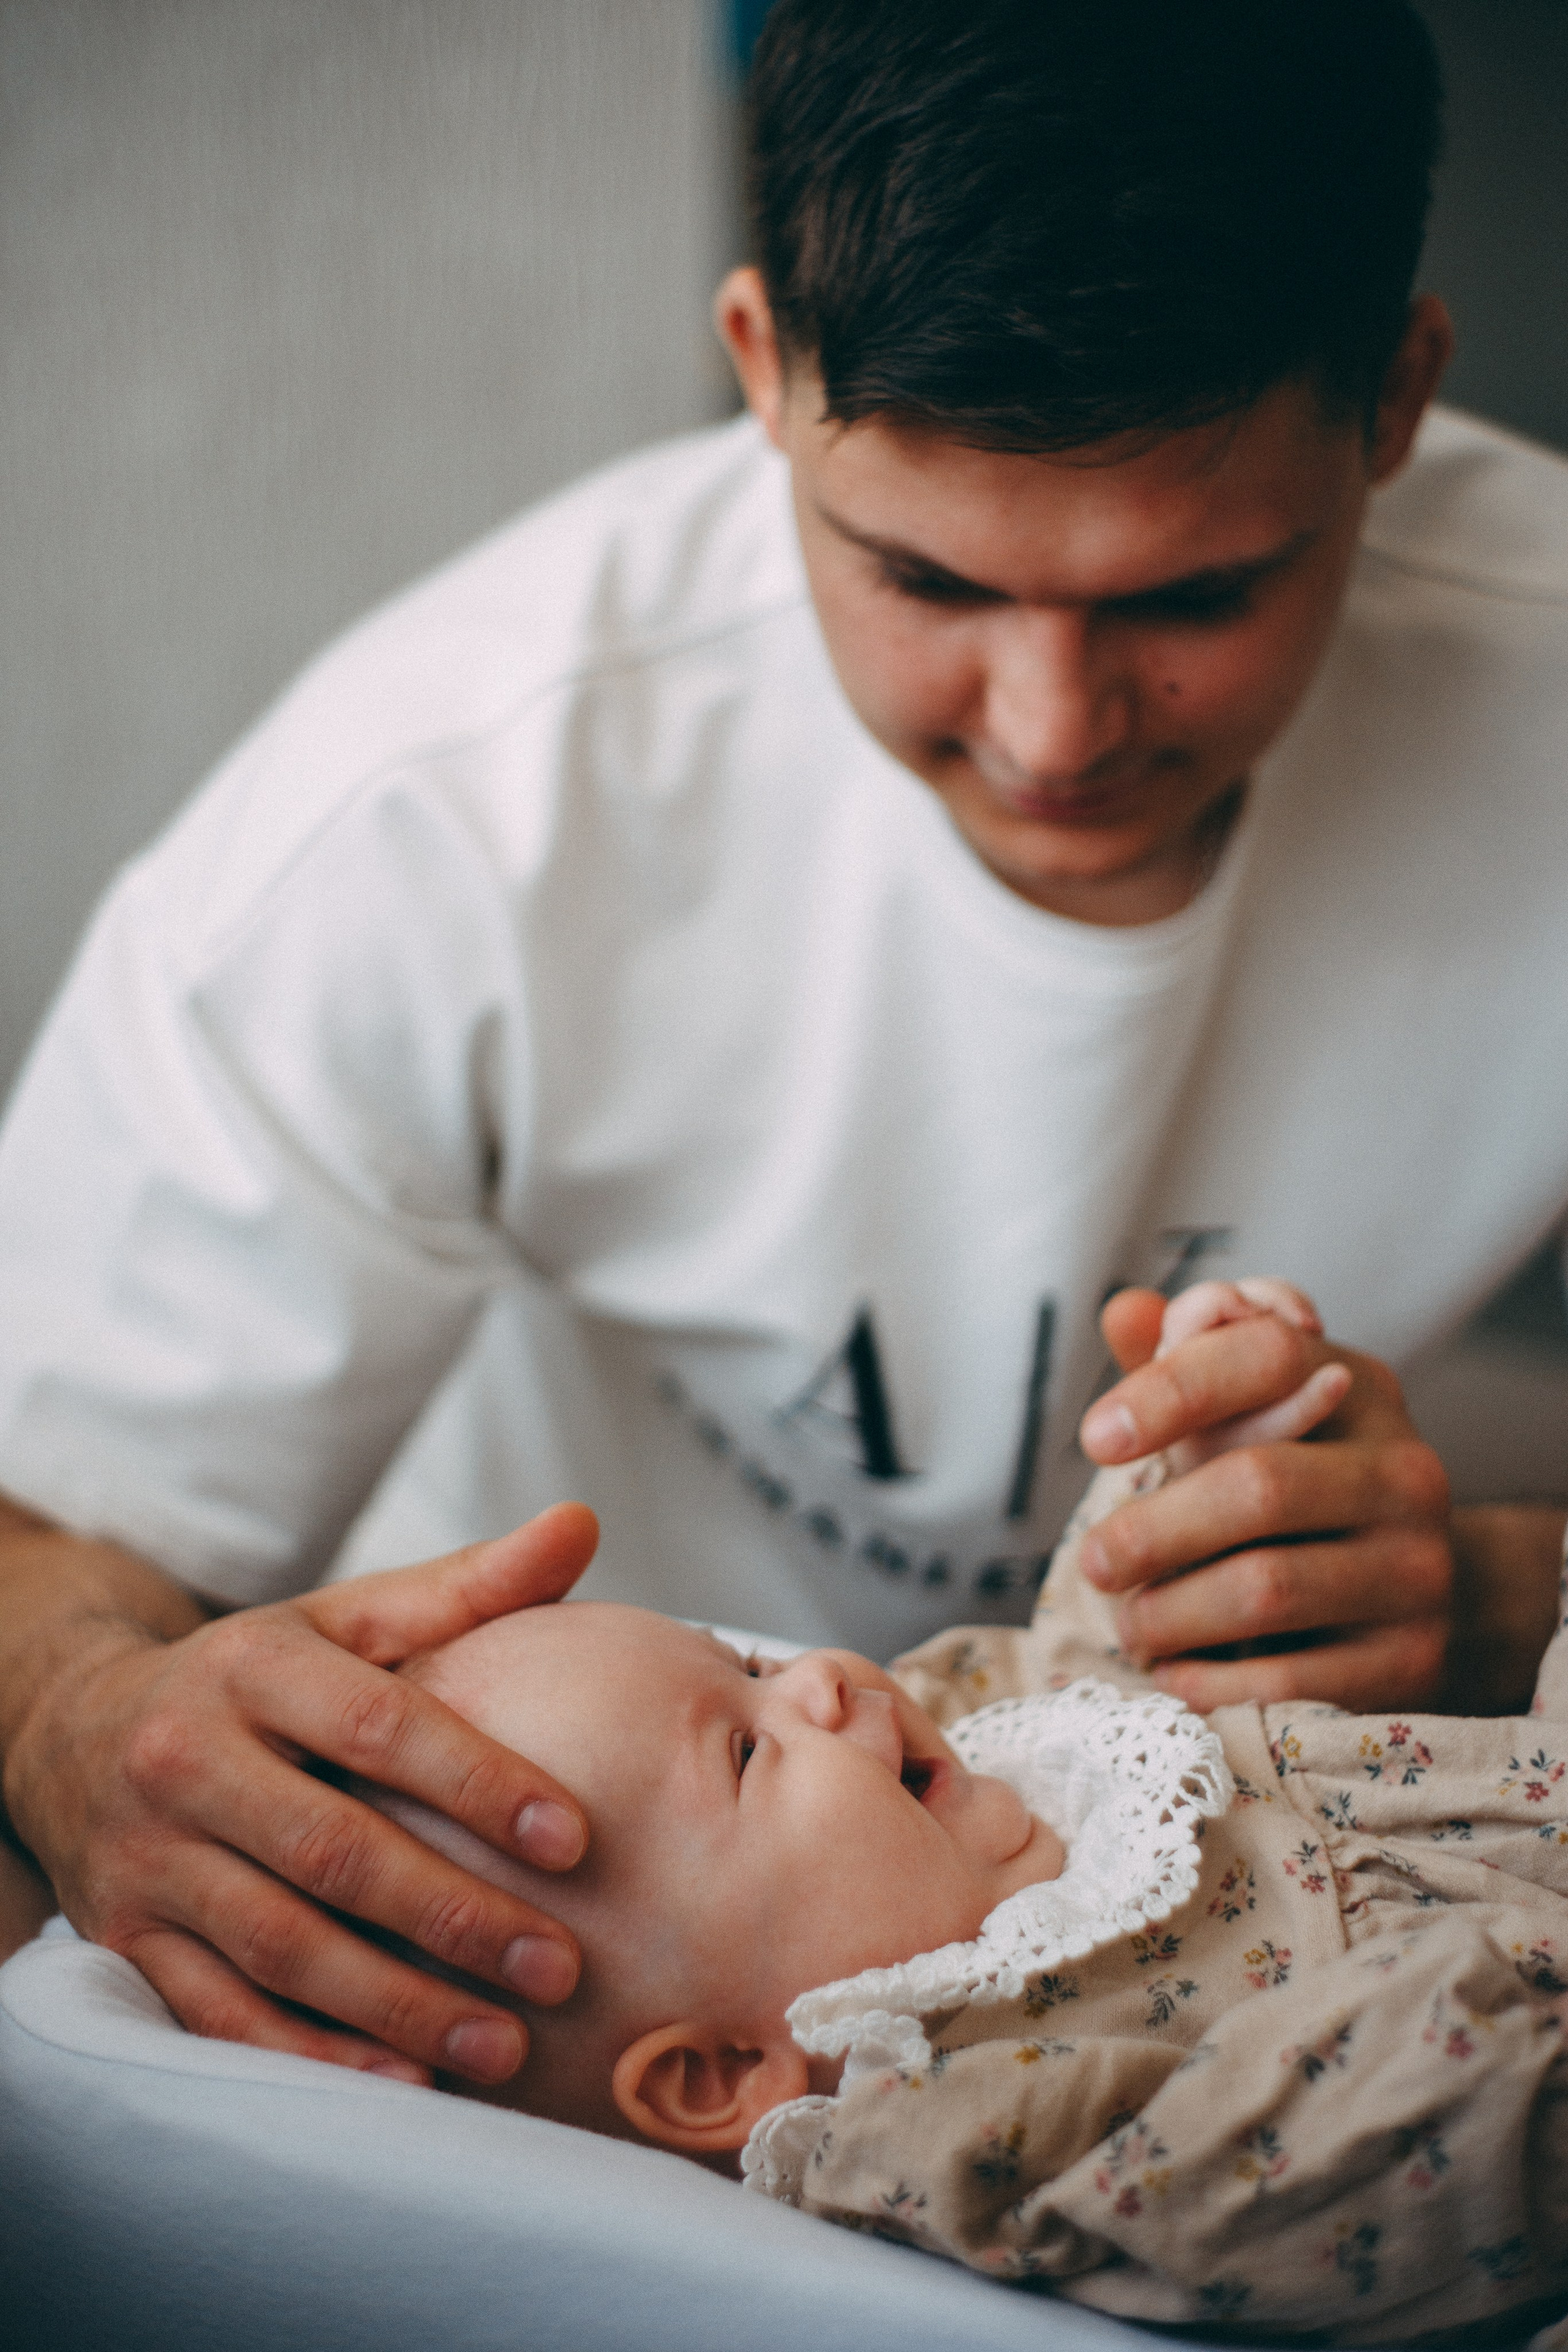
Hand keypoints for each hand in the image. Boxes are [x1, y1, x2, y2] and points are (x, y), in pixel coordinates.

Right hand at [5, 1504, 598, 2084]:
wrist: (79, 1727)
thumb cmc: (258, 1675)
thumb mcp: (345, 1617)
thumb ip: (466, 1585)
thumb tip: (581, 1524)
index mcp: (252, 1667)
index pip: (378, 1727)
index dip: (478, 1783)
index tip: (574, 1838)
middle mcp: (187, 1760)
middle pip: (333, 1850)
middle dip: (454, 1916)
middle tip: (560, 1966)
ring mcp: (151, 1858)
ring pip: (281, 1945)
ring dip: (397, 2005)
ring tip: (506, 2042)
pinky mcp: (126, 1940)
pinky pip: (219, 2012)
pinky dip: (310, 2055)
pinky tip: (402, 2080)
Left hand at [1076, 1287, 1453, 1709]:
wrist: (1420, 1598)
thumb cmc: (1301, 1490)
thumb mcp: (1252, 1417)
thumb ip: (1184, 1364)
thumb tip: (1123, 1310)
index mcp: (1356, 1389)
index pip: (1266, 1355)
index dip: (1173, 1389)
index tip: (1095, 1438)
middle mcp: (1404, 1472)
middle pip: (1257, 1485)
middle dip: (1153, 1531)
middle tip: (1096, 1562)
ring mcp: (1417, 1569)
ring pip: (1265, 1587)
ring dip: (1171, 1614)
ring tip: (1132, 1624)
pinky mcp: (1413, 1662)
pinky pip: (1290, 1681)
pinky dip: (1211, 1683)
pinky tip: (1175, 1675)